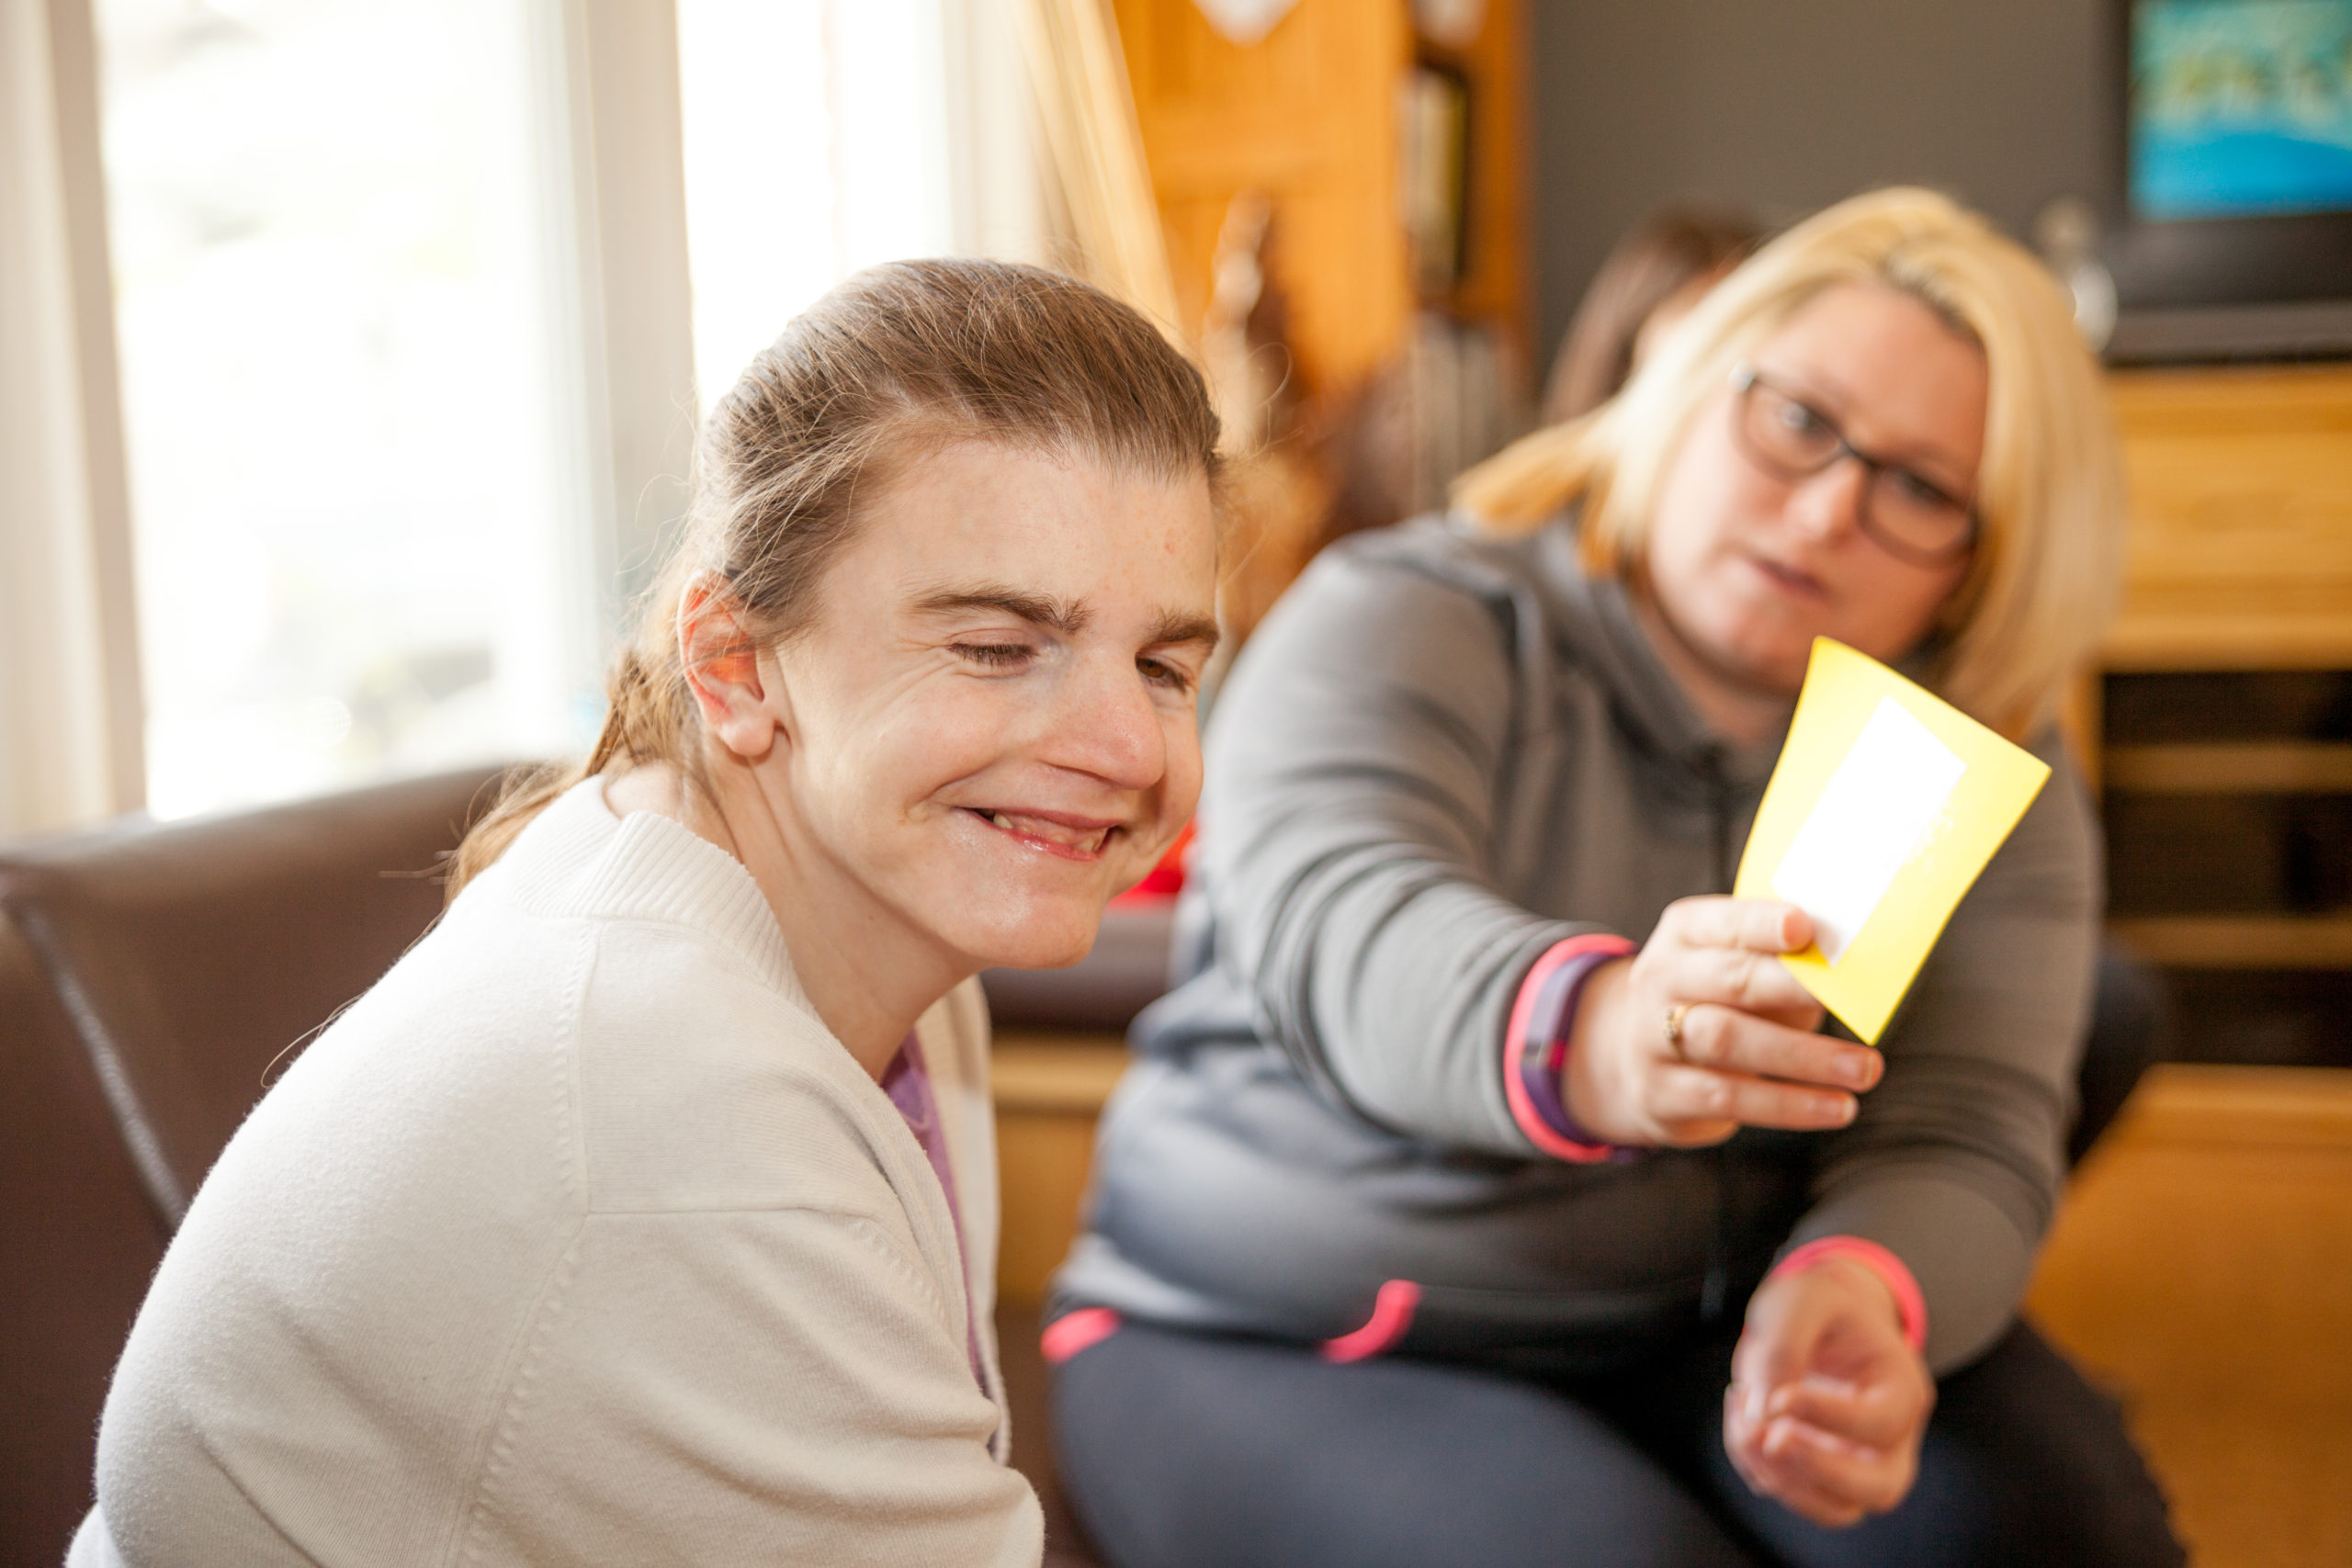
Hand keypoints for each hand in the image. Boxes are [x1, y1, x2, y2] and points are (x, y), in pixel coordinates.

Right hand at [1563, 896, 1877, 1146]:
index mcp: (1685, 932)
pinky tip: (1839, 1107)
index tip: (1805, 927)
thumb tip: (1858, 975)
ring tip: (1865, 1068)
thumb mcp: (1742, 968)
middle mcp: (1660, 979)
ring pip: (1728, 1040)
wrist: (1637, 1058)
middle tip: (1849, 999)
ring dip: (1804, 1057)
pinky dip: (1791, 1104)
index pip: (1724, 922)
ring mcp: (1652, 1037)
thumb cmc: (1719, 1001)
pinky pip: (1730, 1097)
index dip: (1762, 924)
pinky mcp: (1662, 1093)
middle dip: (1791, 987)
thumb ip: (1786, 964)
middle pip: (1727, 979)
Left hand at [1723, 1259, 1934, 1528]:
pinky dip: (1757, 1469)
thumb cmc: (1818, 1305)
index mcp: (1902, 1387)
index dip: (1828, 1418)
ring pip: (1839, 1509)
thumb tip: (1761, 1412)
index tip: (1778, 1398)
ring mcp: (1858, 1462)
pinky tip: (1741, 1418)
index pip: (1880, 1422)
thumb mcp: (1802, 1300)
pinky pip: (1794, 1493)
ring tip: (1744, 1424)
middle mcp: (1891, 1437)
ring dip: (1782, 1481)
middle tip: (1768, 1436)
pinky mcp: (1819, 1473)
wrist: (1812, 1317)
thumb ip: (1783, 1346)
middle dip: (1818, 1470)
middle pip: (1880, 1487)